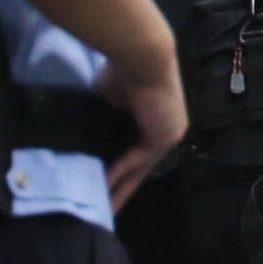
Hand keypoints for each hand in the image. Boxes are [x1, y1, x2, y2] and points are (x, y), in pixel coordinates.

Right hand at [105, 43, 189, 208]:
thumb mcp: (111, 98)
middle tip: (107, 206)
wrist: (141, 56)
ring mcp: (169, 135)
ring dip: (122, 189)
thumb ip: (107, 117)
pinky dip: (120, 173)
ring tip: (105, 207)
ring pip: (141, 168)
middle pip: (141, 166)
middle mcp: (167, 129)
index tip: (105, 181)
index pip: (136, 150)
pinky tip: (104, 187)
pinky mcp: (164, 138)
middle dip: (123, 188)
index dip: (120, 168)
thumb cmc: (124, 68)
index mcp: (155, 118)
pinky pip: (138, 160)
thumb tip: (93, 130)